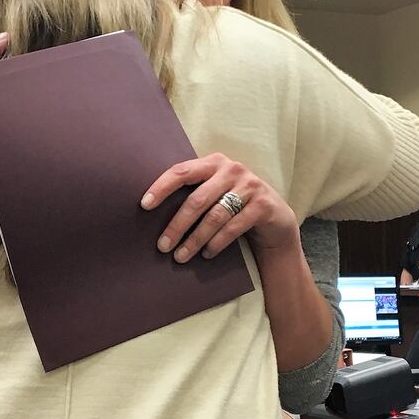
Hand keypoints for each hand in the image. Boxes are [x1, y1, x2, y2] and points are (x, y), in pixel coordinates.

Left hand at [142, 153, 299, 263]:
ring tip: (181, 256)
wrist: (274, 216)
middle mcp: (232, 169)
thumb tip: (152, 211)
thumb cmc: (234, 204)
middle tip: (163, 246)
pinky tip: (206, 254)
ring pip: (215, 216)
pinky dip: (217, 243)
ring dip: (195, 239)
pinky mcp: (262, 205)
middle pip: (197, 199)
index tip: (144, 205)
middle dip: (177, 225)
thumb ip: (193, 193)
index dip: (161, 187)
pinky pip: (234, 227)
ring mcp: (249, 185)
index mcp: (213, 162)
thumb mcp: (214, 192)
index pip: (182, 171)